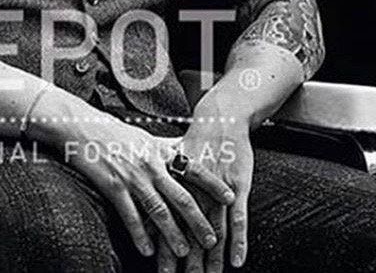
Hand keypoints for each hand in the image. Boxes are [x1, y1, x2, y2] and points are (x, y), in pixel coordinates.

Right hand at [38, 109, 235, 260]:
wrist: (84, 128)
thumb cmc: (115, 132)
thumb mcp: (144, 136)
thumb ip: (163, 148)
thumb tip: (182, 151)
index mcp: (160, 151)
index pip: (193, 168)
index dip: (213, 184)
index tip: (229, 197)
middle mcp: (150, 165)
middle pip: (180, 196)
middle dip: (198, 220)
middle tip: (211, 239)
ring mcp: (132, 177)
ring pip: (158, 210)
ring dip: (172, 234)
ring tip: (184, 252)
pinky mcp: (114, 186)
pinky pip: (131, 215)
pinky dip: (140, 234)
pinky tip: (147, 250)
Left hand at [162, 102, 252, 271]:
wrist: (219, 117)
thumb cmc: (195, 139)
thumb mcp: (169, 156)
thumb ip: (157, 178)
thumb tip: (137, 185)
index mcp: (174, 184)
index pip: (164, 220)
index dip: (160, 244)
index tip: (156, 266)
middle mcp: (192, 189)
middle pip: (185, 230)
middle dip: (180, 259)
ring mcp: (215, 190)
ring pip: (212, 231)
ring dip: (209, 259)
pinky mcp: (236, 186)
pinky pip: (238, 219)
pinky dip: (238, 242)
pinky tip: (237, 262)